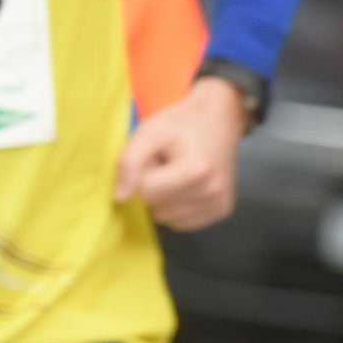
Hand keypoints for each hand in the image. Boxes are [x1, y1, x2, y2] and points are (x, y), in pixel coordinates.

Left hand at [115, 74, 249, 230]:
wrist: (218, 120)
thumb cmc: (181, 124)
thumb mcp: (149, 132)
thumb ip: (129, 162)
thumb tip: (120, 198)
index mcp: (197, 171)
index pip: (146, 191)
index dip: (144, 172)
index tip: (157, 156)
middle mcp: (213, 193)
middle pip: (156, 207)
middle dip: (154, 186)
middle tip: (167, 163)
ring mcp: (219, 205)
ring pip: (166, 218)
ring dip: (164, 198)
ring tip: (177, 173)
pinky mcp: (222, 211)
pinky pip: (181, 222)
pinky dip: (176, 206)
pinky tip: (185, 185)